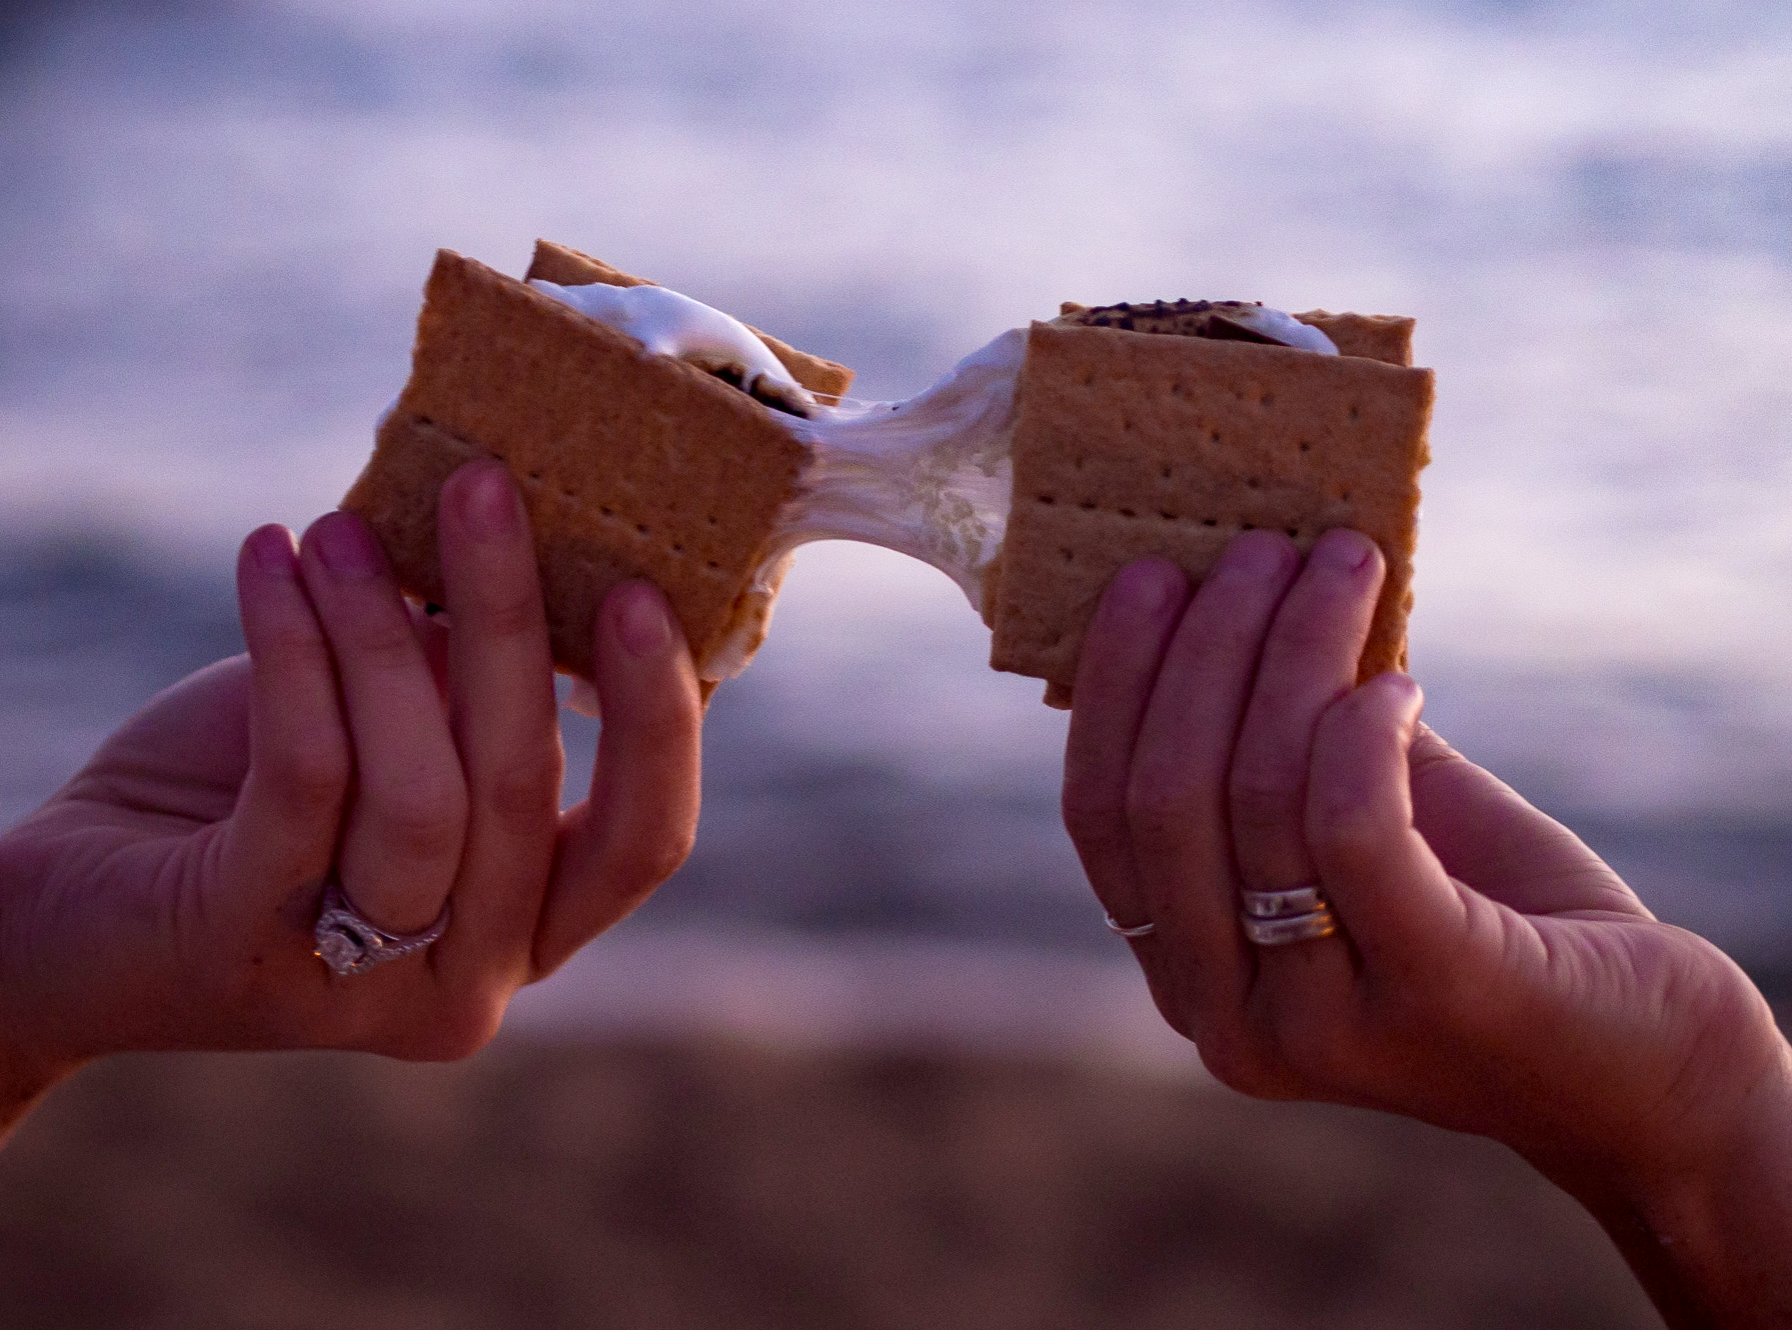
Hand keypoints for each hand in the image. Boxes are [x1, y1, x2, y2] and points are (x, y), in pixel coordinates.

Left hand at [0, 461, 700, 1128]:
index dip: (658, 721)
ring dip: (383, 636)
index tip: (639, 589)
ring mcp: (363, 990)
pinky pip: (309, 777)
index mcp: (531, 931)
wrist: (73, 908)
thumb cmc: (247, 800)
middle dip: (509, 624)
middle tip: (485, 490)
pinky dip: (296, 652)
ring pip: (424, 792)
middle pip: (527, 793)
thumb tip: (521, 541)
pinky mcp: (250, 948)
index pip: (643, 844)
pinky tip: (268, 560)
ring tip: (336, 531)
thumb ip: (467, 689)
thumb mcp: (389, 739)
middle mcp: (469, 984)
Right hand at [1063, 531, 1791, 1327]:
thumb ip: (1285, 744)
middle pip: (1163, 799)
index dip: (1116, 686)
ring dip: (1293, 652)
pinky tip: (1400, 681)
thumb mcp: (1365, 829)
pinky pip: (1355, 828)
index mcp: (1189, 984)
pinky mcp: (1433, 996)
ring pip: (1258, 796)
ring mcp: (1320, 1025)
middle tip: (1256, 548)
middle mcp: (1227, 1025)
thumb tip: (1237, 585)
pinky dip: (1363, 730)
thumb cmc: (1494, 918)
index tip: (1150, 575)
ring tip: (1341, 565)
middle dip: (1203, 648)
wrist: (1646, 1060)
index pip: (1100, 820)